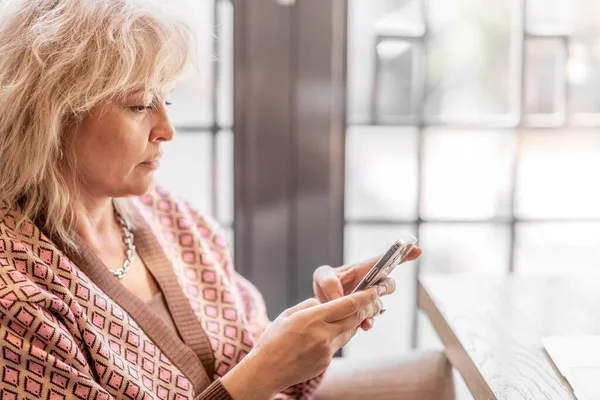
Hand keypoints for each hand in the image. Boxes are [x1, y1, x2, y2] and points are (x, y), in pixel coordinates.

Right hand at [222, 287, 383, 398]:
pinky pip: (339, 344)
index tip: (374, 289)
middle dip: (368, 308)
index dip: (365, 297)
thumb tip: (325, 303)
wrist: (266, 371)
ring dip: (355, 321)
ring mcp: (327, 350)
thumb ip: (310, 306)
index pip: (348, 304)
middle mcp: (323, 334)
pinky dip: (341, 335)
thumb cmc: (273, 340)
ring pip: (350, 332)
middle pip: (355, 318)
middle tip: (376, 300)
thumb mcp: (289, 314)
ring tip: (358, 313)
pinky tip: (335, 331)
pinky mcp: (327, 362)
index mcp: (312, 318)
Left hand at [313, 247, 421, 329]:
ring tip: (364, 311)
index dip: (402, 254)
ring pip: (380, 303)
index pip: (385, 260)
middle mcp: (370, 285)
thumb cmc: (324, 283)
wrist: (319, 306)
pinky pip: (370, 319)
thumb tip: (339, 298)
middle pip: (388, 284)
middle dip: (386, 287)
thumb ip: (329, 282)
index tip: (417, 250)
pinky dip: (368, 322)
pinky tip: (364, 325)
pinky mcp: (362, 315)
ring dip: (374, 307)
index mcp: (362, 270)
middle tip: (377, 290)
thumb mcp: (322, 276)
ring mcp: (367, 301)